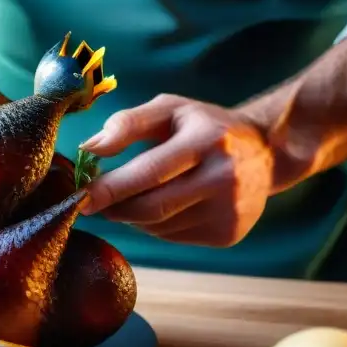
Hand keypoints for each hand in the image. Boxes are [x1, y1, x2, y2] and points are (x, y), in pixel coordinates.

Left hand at [79, 95, 274, 246]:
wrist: (267, 151)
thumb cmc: (206, 126)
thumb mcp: (170, 110)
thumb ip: (128, 124)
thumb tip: (89, 149)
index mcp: (206, 142)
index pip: (150, 172)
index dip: (111, 187)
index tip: (80, 195)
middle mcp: (222, 179)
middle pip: (151, 208)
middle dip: (115, 207)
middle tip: (93, 202)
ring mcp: (229, 212)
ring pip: (158, 226)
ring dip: (134, 216)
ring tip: (134, 195)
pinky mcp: (228, 234)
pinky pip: (173, 236)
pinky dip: (156, 225)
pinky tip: (165, 204)